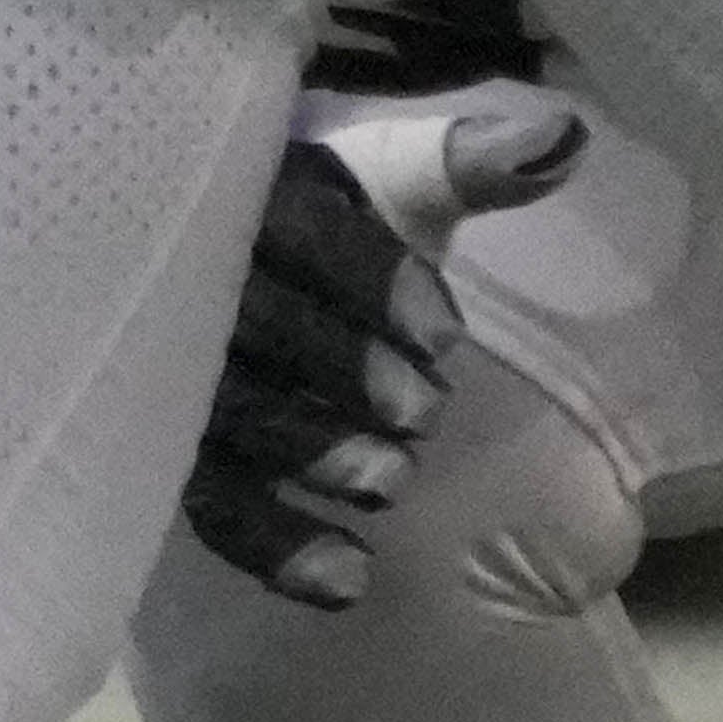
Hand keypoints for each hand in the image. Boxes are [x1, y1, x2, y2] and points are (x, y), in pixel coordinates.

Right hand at [176, 85, 585, 606]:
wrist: (209, 269)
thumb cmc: (306, 219)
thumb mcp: (380, 183)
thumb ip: (461, 164)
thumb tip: (562, 140)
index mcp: (238, 190)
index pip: (288, 223)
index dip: (363, 276)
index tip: (442, 334)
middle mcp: (184, 272)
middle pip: (245, 319)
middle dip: (336, 367)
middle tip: (419, 413)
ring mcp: (160, 365)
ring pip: (217, 411)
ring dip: (305, 450)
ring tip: (388, 483)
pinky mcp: (160, 446)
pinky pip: (200, 497)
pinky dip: (271, 541)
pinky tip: (346, 581)